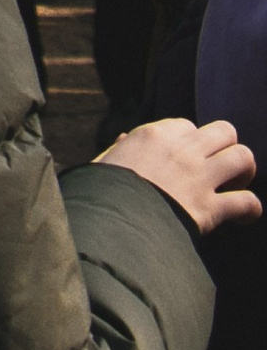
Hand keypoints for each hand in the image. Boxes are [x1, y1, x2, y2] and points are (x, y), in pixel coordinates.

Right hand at [96, 115, 260, 233]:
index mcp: (153, 135)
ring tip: (234, 185)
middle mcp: (181, 150)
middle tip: (218, 169)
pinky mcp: (209, 209)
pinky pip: (247, 202)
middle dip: (226, 147)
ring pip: (243, 157)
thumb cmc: (99, 193)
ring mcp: (198, 178)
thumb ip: (120, 148)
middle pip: (225, 130)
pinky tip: (243, 217)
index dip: (190, 142)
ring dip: (244, 172)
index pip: (187, 125)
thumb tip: (123, 138)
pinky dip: (250, 210)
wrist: (106, 223)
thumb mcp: (104, 162)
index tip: (185, 160)